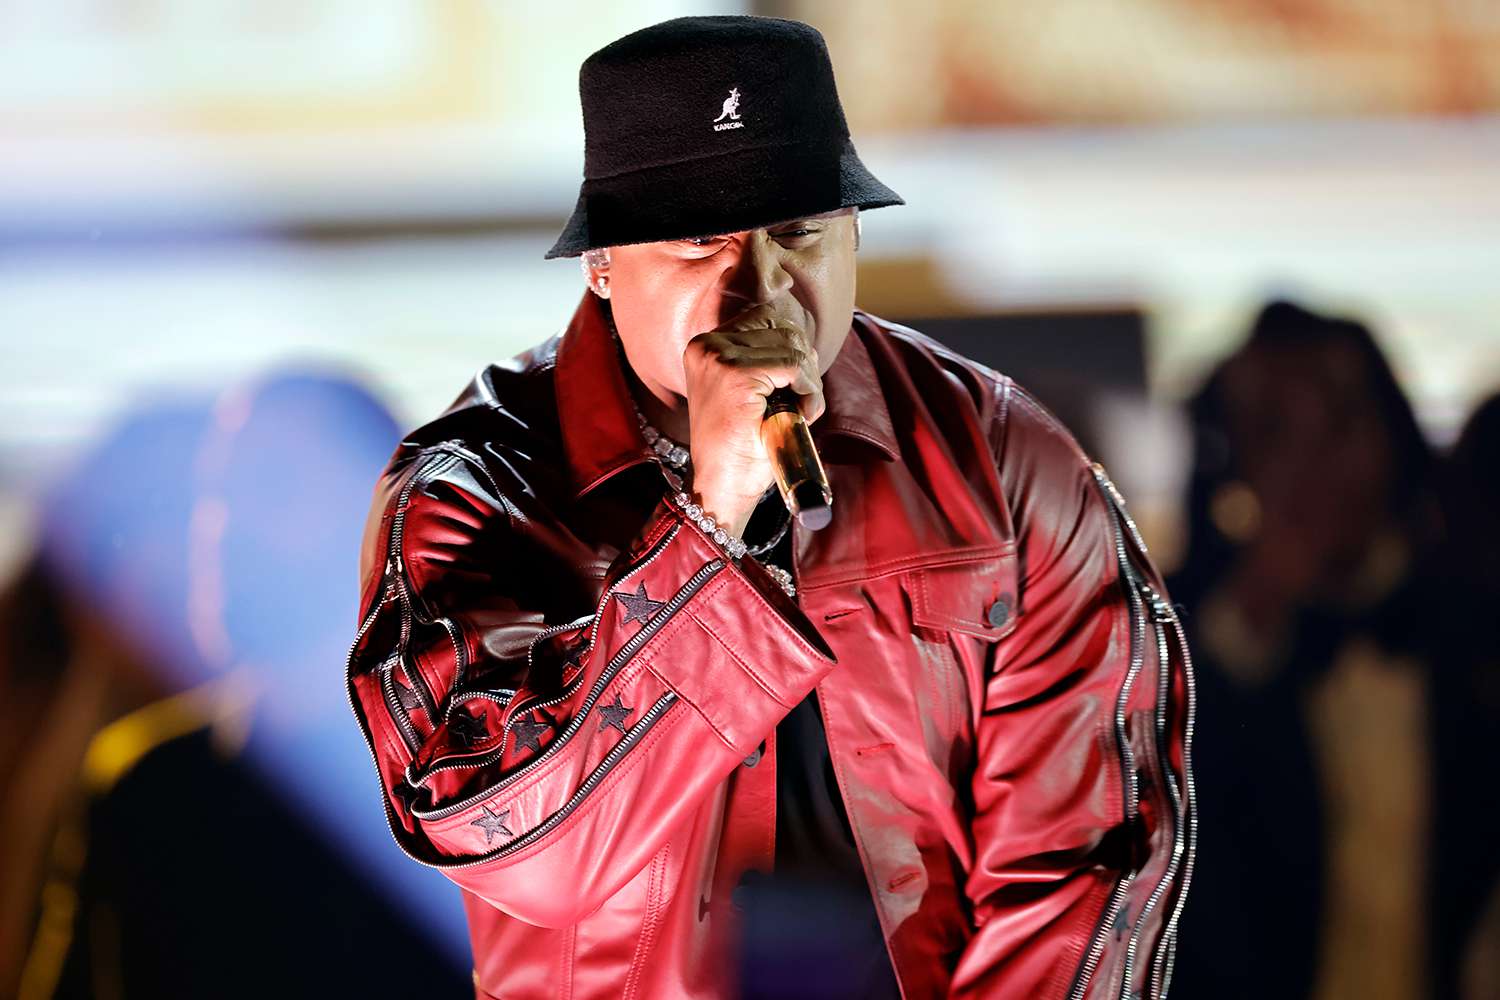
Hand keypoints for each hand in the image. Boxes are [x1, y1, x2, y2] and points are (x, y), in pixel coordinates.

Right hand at [683, 321, 824, 536]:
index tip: (792, 387)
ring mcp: (719, 359)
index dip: (791, 351)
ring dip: (809, 381)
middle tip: (800, 404)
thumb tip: (807, 343)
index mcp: (706, 347)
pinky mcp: (737, 376)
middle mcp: (708, 346)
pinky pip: (795, 366)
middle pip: (783, 330)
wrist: (722, 488)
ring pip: (792, 346)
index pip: (766, 319)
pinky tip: (803, 414)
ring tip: (799, 411)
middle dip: (803, 366)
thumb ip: (772, 362)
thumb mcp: (753, 395)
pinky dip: (810, 391)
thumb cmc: (740, 448)